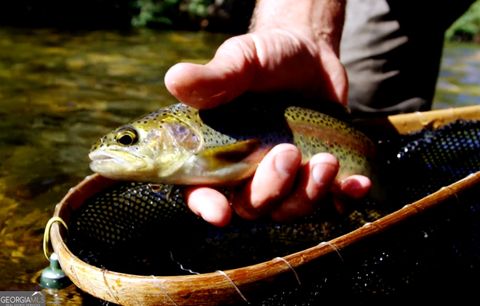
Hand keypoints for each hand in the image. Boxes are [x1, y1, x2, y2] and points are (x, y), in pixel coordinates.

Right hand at [164, 26, 369, 226]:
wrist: (308, 55)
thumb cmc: (266, 57)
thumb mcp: (241, 61)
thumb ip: (213, 77)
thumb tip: (174, 80)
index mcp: (218, 151)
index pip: (202, 189)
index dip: (207, 206)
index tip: (220, 212)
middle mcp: (248, 172)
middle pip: (252, 207)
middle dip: (270, 189)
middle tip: (287, 152)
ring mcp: (285, 178)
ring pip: (291, 209)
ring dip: (309, 193)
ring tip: (327, 160)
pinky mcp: (317, 176)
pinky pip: (330, 201)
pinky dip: (343, 197)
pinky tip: (356, 182)